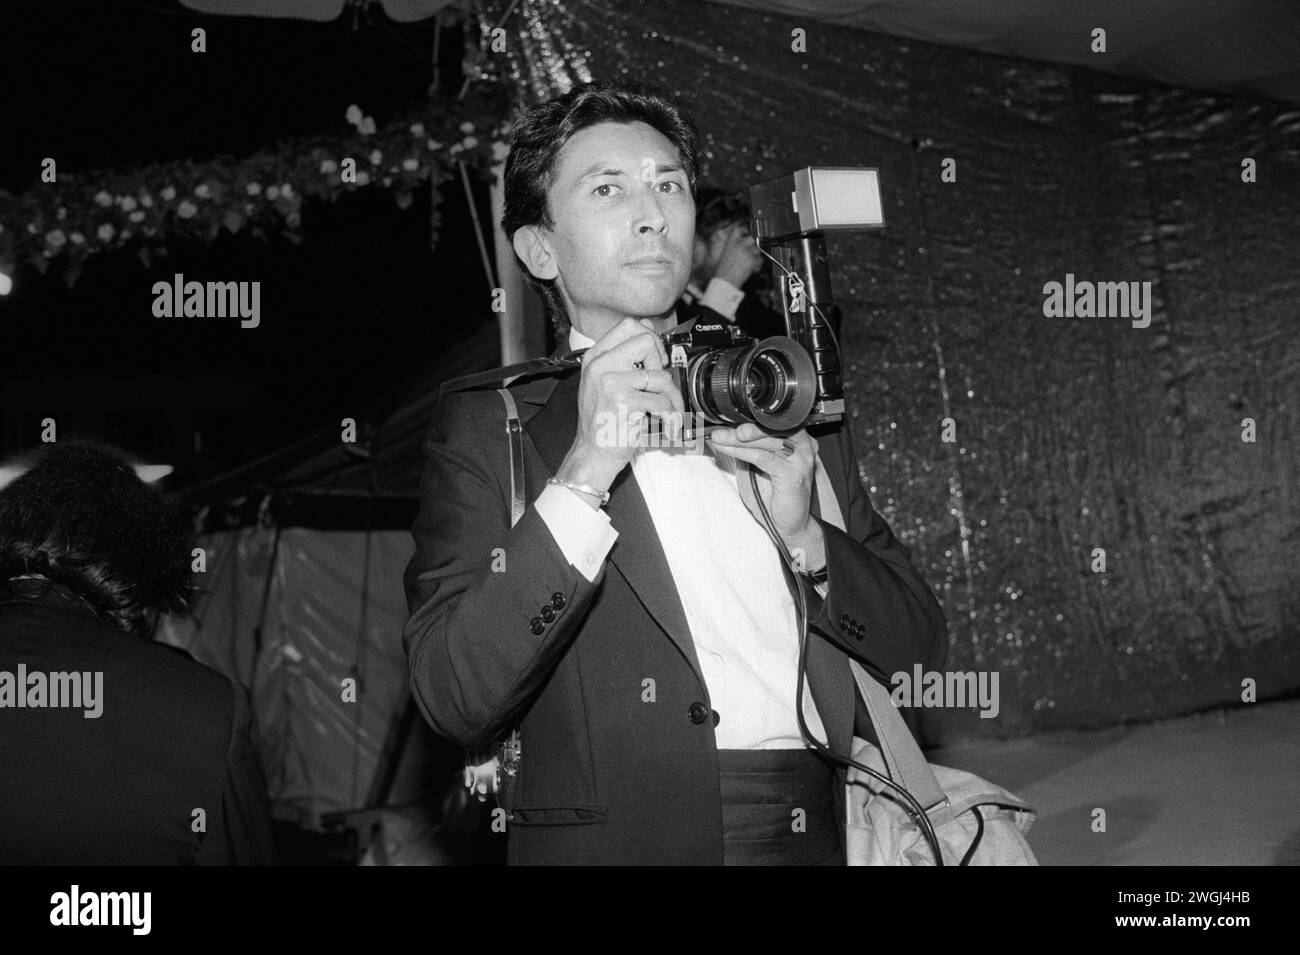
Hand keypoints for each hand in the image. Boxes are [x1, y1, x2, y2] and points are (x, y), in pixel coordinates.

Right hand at [557, 318, 686, 497]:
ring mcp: (612, 383)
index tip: (655, 360)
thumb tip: (650, 332)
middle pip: (645, 339)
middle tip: (661, 383)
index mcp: (595, 358)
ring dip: (673, 397)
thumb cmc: (602, 422)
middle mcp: (600, 366)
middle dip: (662, 361)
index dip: (650, 339)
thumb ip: (622, 359)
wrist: (592, 454)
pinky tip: (668, 425)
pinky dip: (672, 416)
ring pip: (660, 374)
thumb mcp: (602, 384)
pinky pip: (663, 401)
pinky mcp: (625, 402)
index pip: (628, 325)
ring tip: (669, 412)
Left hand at [708, 423, 823, 567]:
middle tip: (720, 429)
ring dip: (738, 440)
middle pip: (772, 428)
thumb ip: (750, 446)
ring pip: (766, 441)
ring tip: (719, 438)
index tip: (727, 417)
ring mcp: (801, 460)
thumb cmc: (777, 493)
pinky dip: (742, 452)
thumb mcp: (761, 463)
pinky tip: (727, 450)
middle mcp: (804, 445)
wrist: (791, 522)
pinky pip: (764, 458)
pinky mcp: (794, 475)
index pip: (774, 420)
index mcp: (798, 438)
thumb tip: (724, 432)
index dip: (750, 417)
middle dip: (743, 427)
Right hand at [713, 224, 763, 288]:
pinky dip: (758, 265)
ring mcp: (747, 250)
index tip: (747, 233)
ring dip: (755, 256)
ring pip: (757, 250)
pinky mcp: (753, 259)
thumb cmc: (724, 270)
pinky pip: (760, 259)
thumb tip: (745, 243)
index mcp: (730, 241)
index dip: (744, 230)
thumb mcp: (727, 253)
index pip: (739, 229)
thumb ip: (735, 246)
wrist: (725, 281)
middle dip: (752, 246)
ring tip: (748, 264)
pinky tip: (751, 269)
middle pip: (751, 238)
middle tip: (749, 253)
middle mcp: (739, 243)